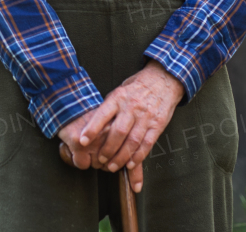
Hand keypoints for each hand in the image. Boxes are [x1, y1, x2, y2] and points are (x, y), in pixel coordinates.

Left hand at [76, 60, 183, 191]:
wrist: (163, 80)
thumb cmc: (136, 88)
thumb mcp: (119, 91)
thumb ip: (109, 108)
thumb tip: (92, 126)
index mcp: (118, 97)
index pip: (102, 114)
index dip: (92, 129)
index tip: (82, 141)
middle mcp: (132, 107)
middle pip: (118, 132)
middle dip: (107, 149)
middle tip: (100, 160)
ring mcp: (146, 116)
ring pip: (132, 141)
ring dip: (121, 156)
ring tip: (112, 166)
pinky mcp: (158, 124)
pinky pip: (147, 143)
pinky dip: (138, 156)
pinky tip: (130, 164)